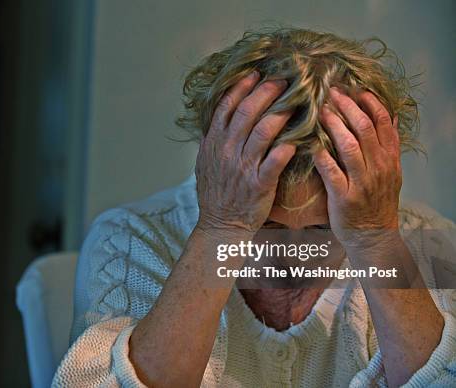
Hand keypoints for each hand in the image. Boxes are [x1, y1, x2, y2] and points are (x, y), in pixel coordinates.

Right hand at [195, 72, 294, 234]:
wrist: (221, 224)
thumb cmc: (215, 194)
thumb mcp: (204, 163)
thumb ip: (212, 140)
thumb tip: (218, 119)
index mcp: (214, 143)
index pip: (226, 107)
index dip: (241, 88)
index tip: (255, 73)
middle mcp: (227, 151)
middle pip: (247, 112)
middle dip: (266, 92)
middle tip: (283, 80)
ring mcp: (243, 166)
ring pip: (264, 131)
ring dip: (282, 113)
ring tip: (297, 101)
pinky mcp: (259, 183)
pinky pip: (276, 160)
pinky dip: (288, 146)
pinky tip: (300, 137)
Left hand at [314, 87, 401, 248]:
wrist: (373, 236)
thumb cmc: (377, 201)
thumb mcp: (391, 172)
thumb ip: (389, 145)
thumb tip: (391, 116)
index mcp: (389, 159)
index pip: (383, 122)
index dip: (369, 102)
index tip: (354, 87)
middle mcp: (378, 167)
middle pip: (365, 128)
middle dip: (348, 106)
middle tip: (331, 91)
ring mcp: (362, 182)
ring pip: (349, 146)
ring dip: (334, 125)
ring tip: (320, 110)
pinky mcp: (344, 197)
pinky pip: (331, 171)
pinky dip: (321, 155)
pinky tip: (310, 143)